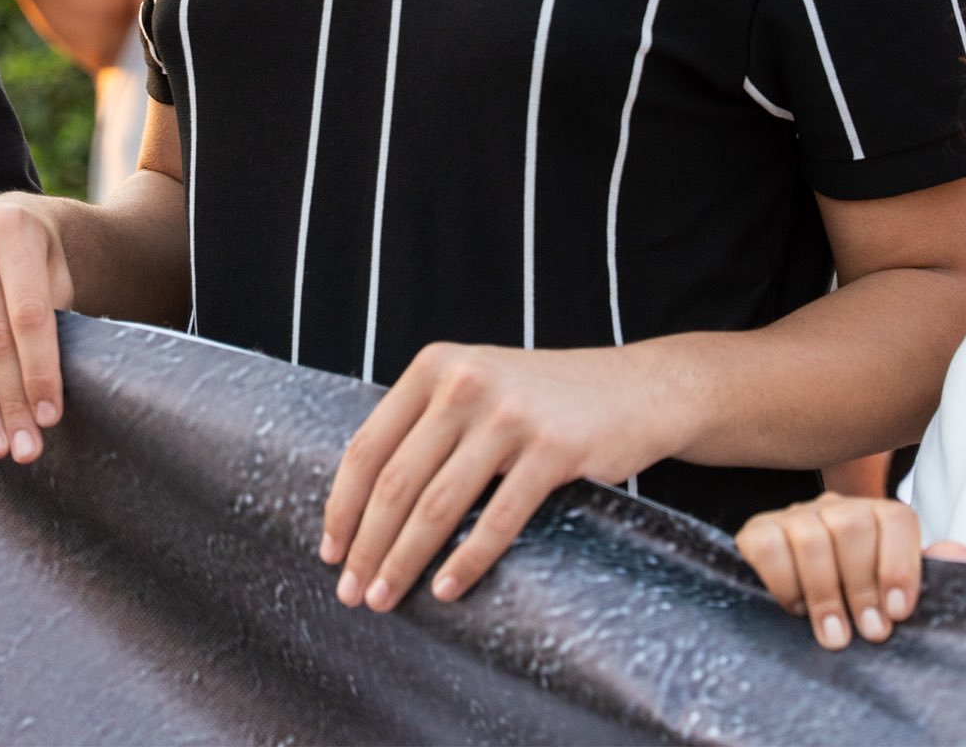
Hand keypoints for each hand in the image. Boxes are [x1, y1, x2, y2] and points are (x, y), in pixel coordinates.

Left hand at [320, 341, 677, 612]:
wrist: (635, 388)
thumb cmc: (543, 400)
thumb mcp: (475, 387)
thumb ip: (425, 424)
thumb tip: (362, 503)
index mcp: (435, 366)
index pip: (368, 445)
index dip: (342, 506)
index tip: (330, 552)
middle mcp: (465, 383)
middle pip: (395, 481)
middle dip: (367, 546)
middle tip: (353, 593)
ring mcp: (510, 414)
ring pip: (437, 505)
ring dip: (404, 562)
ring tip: (386, 599)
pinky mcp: (552, 448)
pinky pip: (497, 519)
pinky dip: (466, 562)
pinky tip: (446, 590)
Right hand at [734, 492, 965, 648]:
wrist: (797, 611)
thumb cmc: (856, 606)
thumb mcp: (894, 597)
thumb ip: (927, 577)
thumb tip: (959, 554)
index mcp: (875, 518)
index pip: (894, 518)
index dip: (899, 564)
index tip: (898, 613)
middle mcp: (835, 509)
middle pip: (852, 523)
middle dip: (862, 584)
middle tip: (869, 633)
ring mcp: (793, 517)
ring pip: (810, 534)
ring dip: (824, 592)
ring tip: (834, 636)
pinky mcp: (756, 533)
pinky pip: (767, 544)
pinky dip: (782, 580)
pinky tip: (793, 608)